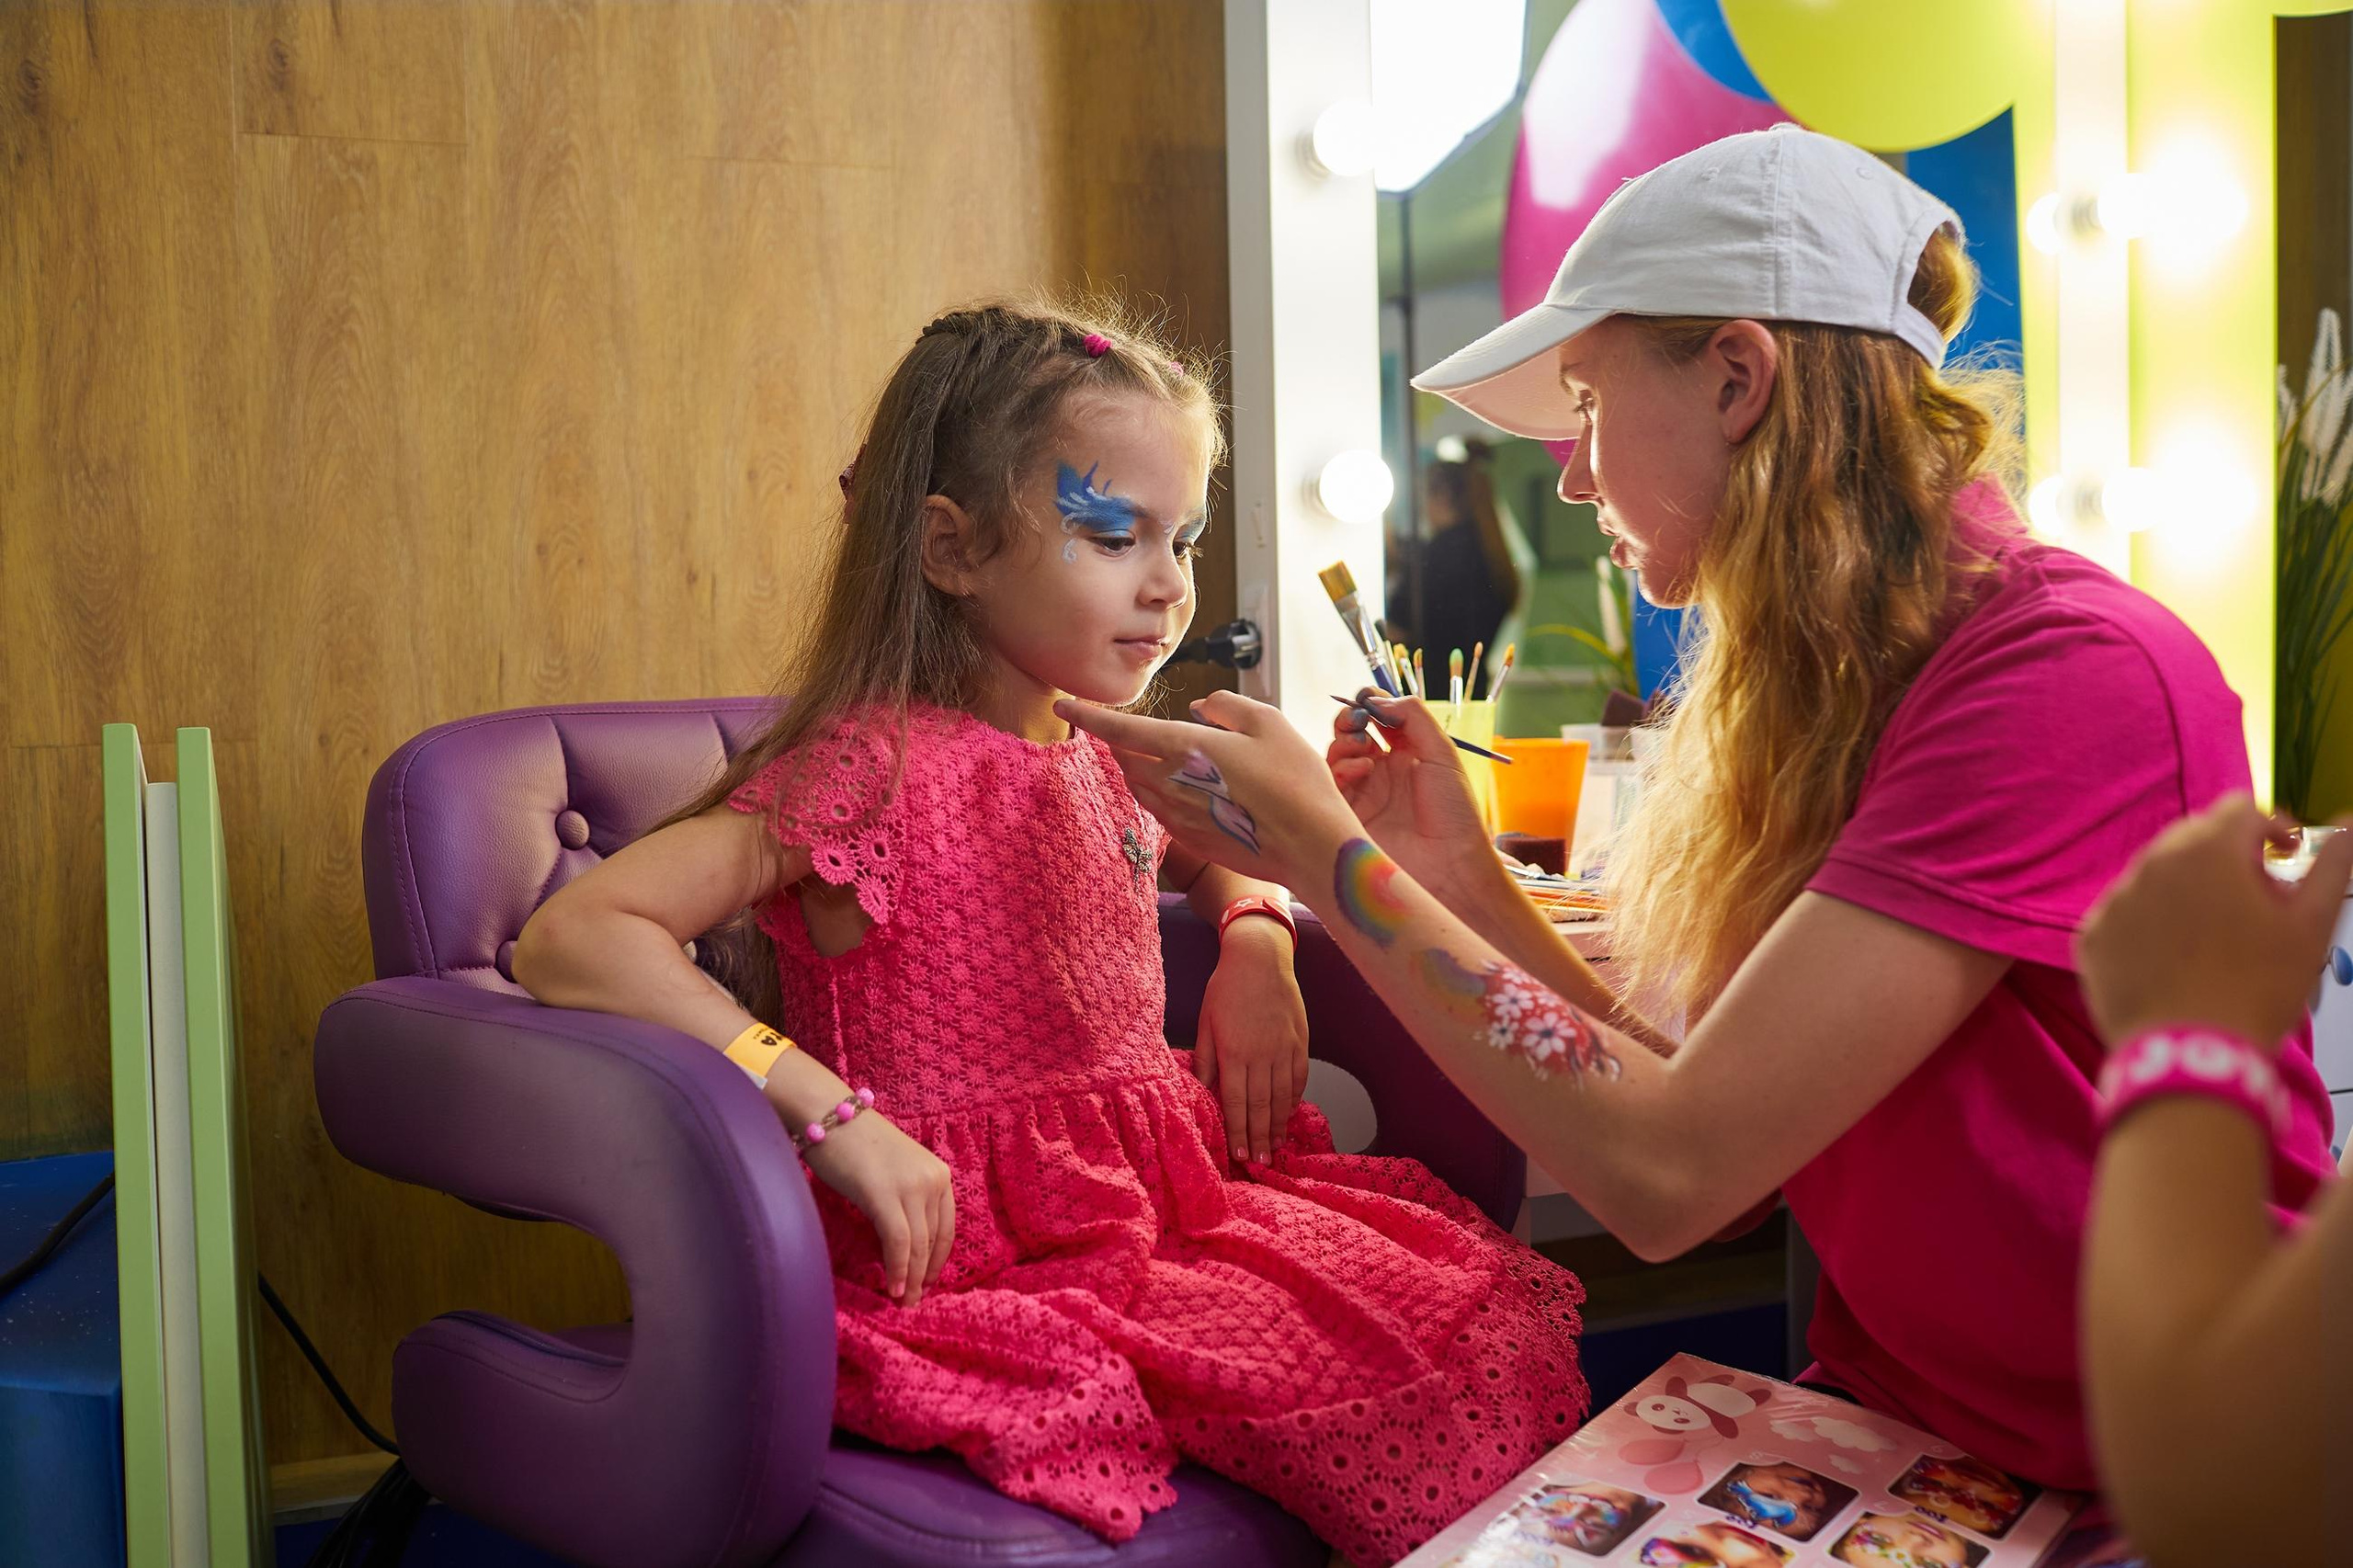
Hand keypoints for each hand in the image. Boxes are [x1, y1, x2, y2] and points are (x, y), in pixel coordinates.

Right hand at [800, 1111, 954, 1306]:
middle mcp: (933, 1179)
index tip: (927, 1283)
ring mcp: (911, 1186)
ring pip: (918, 1246)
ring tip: (903, 1302)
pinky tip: (892, 1288)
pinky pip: (898, 1242)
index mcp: (939, 1174)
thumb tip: (903, 1246)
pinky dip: (896, 1269)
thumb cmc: (855, 1144)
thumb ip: (906, 1201)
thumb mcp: (894, 1173)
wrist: (829, 1115)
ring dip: (911, 1279)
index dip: (937, 1261)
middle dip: (924, 1276)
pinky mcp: (884, 1194)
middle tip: (912, 1303)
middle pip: (933, 1241)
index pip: (946, 1228)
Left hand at [1054, 691, 1357, 889]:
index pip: (1121, 729)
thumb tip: (1199, 706)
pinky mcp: (1190, 840)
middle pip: (1126, 759)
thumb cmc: (1295, 779)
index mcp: (1185, 748)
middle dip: (1120, 741)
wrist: (1311, 846)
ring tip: (1155, 755)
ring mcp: (1178, 817)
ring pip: (1140, 786)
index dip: (1089, 716)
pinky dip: (1160, 792)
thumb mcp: (1268, 723)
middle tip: (1127, 729)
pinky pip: (1160, 809)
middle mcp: (1171, 784)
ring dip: (1139, 767)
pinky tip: (1185, 788)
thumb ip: (1226, 706)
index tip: (1064, 704)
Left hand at [1197, 918, 1309, 1162]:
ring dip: (1278, 1125)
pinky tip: (1289, 1114)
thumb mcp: (1207, 1022)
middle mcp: (1261, 1055)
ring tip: (1276, 1147)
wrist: (1260, 958)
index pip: (1236, 1102)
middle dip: (1259, 1138)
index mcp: (1234, 1052)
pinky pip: (1299, 1078)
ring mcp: (1284, 1048)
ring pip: (1282, 1096)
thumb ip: (1205, 1059)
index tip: (1239, 1155)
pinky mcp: (1300, 1041)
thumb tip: (1200, 1090)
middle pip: (1261, 1106)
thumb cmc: (1226, 989)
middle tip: (1260, 1163)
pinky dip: (1294, 1098)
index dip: (1238, 1132)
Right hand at [1325, 689, 1503, 910]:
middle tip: (1356, 719)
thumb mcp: (1442, 754)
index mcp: (1409, 755)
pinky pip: (1331, 782)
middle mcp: (1384, 772)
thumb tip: (1378, 699)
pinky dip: (1342, 767)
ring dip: (1344, 742)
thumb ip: (1412, 718)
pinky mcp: (1348, 815)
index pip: (1380, 719)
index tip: (1367, 697)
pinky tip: (1362, 769)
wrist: (1449, 868)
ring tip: (1361, 747)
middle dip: (1349, 719)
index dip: (1370, 703)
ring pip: (1337, 755)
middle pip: (1352, 734)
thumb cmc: (1454, 813)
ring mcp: (1364, 793)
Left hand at [2077, 796, 2352, 1050]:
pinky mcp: (2091, 935)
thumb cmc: (2260, 986)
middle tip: (2256, 900)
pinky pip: (2126, 912)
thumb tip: (2349, 824)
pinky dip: (2151, 922)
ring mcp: (2115, 899)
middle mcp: (2152, 862)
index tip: (2287, 856)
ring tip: (2215, 935)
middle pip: (2194, 837)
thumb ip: (2333, 865)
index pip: (2240, 809)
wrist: (2191, 1054)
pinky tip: (2174, 958)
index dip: (2270, 827)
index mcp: (2207, 850)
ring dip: (2188, 889)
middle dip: (2229, 857)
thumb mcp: (2311, 925)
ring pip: (2157, 874)